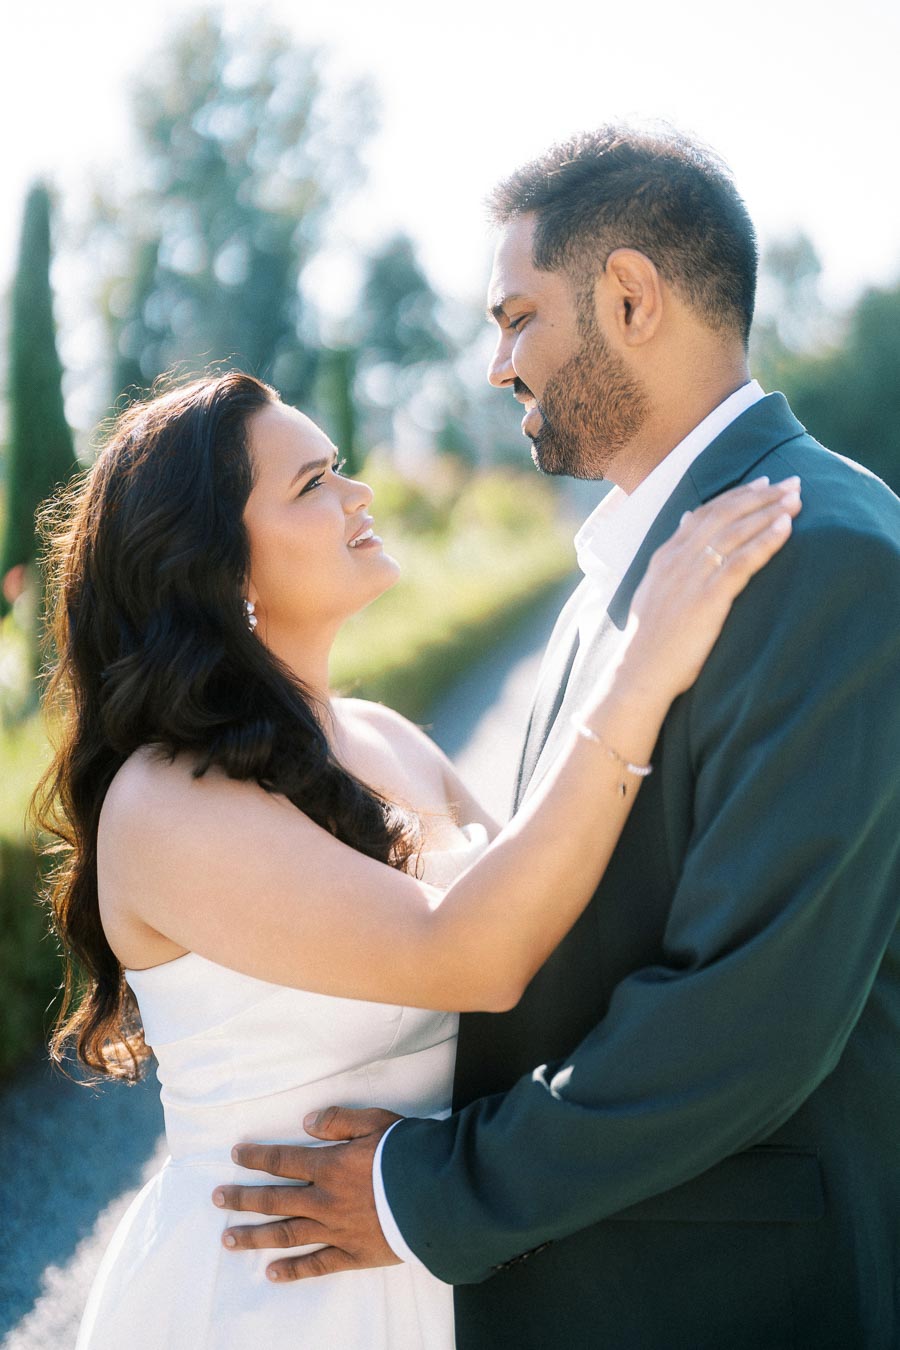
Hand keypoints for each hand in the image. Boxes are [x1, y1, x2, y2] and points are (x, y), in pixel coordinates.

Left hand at [212, 1106, 402, 1281]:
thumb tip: (306, 1123)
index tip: (235, 1156)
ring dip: (255, 1236)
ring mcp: (336, 1230)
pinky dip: (293, 1269)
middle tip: (217, 1199)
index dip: (257, 1157)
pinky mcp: (353, 1254)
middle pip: (275, 1199)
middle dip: (243, 1198)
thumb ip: (339, 1121)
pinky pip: (317, 1264)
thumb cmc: (409, 1154)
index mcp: (329, 1166)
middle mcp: (325, 1200)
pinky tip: (271, 1272)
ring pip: (287, 1234)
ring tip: (228, 1239)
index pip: (283, 1160)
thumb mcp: (376, 1122)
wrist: (439, 1195)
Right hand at [622, 475, 801, 701]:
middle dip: (760, 496)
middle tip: (791, 483)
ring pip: (735, 531)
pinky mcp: (708, 598)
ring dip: (769, 511)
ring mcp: (692, 577)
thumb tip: (687, 524)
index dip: (736, 496)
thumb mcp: (655, 592)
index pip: (704, 513)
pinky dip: (765, 540)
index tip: (762, 484)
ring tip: (796, 500)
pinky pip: (742, 561)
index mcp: (665, 557)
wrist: (639, 671)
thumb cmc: (651, 640)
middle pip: (724, 515)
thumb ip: (672, 560)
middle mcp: (678, 559)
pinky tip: (786, 527)